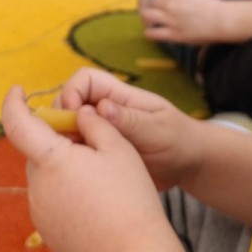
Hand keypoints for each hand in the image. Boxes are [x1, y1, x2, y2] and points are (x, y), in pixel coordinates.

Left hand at [2, 85, 167, 251]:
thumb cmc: (130, 196)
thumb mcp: (118, 147)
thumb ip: (93, 123)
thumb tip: (78, 113)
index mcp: (51, 160)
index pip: (17, 123)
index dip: (13, 103)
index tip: (18, 90)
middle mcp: (37, 186)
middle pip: (37, 153)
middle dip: (56, 144)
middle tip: (90, 147)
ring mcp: (39, 213)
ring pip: (45, 178)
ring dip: (62, 172)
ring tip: (99, 183)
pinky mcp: (47, 232)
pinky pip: (51, 203)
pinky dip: (65, 197)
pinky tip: (94, 206)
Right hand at [53, 68, 200, 190]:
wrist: (189, 166)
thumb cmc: (179, 140)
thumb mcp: (158, 130)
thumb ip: (131, 120)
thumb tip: (101, 108)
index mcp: (119, 96)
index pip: (85, 79)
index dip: (72, 92)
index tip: (73, 116)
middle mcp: (104, 110)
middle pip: (69, 102)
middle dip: (61, 118)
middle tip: (67, 143)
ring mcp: (100, 131)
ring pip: (67, 127)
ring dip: (62, 139)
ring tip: (68, 159)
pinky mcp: (98, 152)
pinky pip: (75, 149)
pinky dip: (69, 156)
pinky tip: (73, 171)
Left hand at [139, 0, 226, 44]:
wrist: (222, 19)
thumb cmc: (212, 7)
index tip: (152, 2)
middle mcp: (169, 2)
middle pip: (146, 2)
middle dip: (144, 7)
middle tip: (147, 14)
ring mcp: (170, 18)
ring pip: (145, 15)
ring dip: (145, 19)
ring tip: (149, 24)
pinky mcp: (173, 33)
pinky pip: (152, 33)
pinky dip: (149, 33)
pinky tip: (153, 33)